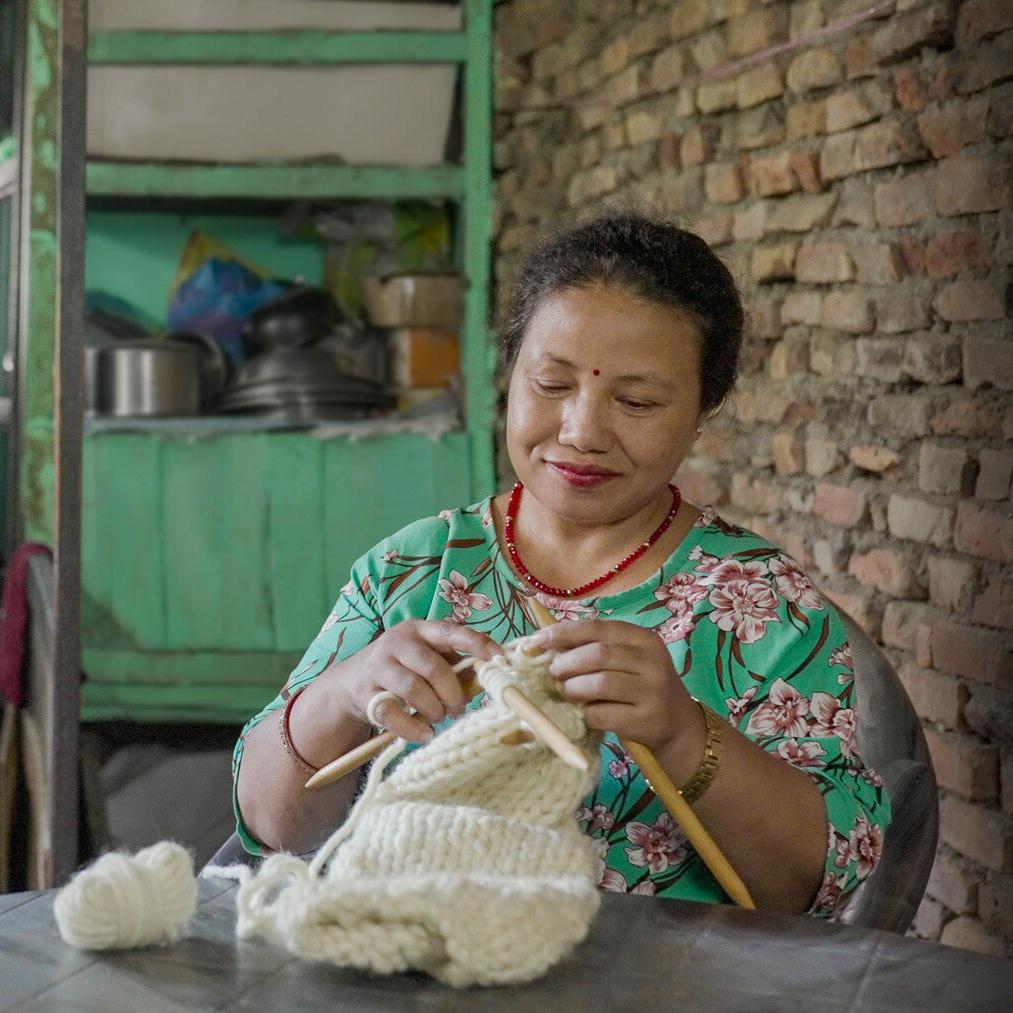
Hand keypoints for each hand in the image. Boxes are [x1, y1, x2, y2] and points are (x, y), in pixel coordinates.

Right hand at [326, 619, 499, 742]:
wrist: (353, 681)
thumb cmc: (405, 668)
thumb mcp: (429, 659)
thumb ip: (456, 666)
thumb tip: (487, 677)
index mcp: (420, 630)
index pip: (451, 631)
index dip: (476, 643)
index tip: (498, 658)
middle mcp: (398, 642)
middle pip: (434, 668)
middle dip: (452, 693)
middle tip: (458, 708)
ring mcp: (379, 666)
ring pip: (414, 689)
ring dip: (434, 709)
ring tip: (439, 717)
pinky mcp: (366, 693)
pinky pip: (392, 714)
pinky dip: (413, 728)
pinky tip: (425, 734)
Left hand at [527, 619, 697, 752]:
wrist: (677, 725)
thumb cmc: (640, 686)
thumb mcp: (627, 660)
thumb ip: (595, 649)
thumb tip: (545, 643)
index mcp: (644, 639)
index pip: (598, 628)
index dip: (564, 633)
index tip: (537, 641)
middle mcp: (652, 661)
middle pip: (598, 654)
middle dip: (567, 663)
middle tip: (553, 673)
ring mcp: (652, 691)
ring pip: (600, 683)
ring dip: (574, 688)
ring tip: (566, 693)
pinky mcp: (646, 720)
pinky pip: (604, 714)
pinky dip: (586, 714)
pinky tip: (584, 714)